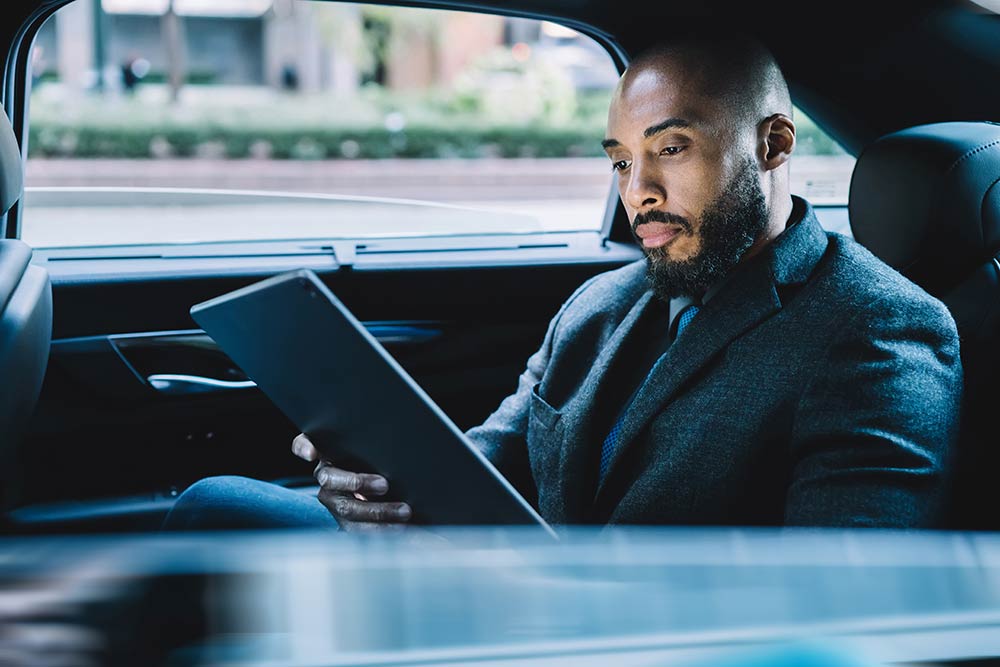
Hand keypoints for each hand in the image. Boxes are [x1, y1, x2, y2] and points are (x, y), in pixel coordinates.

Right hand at [292, 433, 411, 530]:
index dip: (304, 447)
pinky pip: (360, 531)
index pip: (304, 444)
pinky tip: (402, 528)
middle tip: (385, 484)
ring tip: (404, 511)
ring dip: (378, 511)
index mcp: (329, 454)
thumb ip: (372, 444)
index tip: (312, 453)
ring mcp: (335, 502)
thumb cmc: (379, 463)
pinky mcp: (347, 525)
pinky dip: (383, 530)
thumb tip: (393, 433)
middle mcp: (327, 478)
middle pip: (331, 480)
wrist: (390, 493)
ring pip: (348, 510)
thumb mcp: (374, 452)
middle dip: (358, 482)